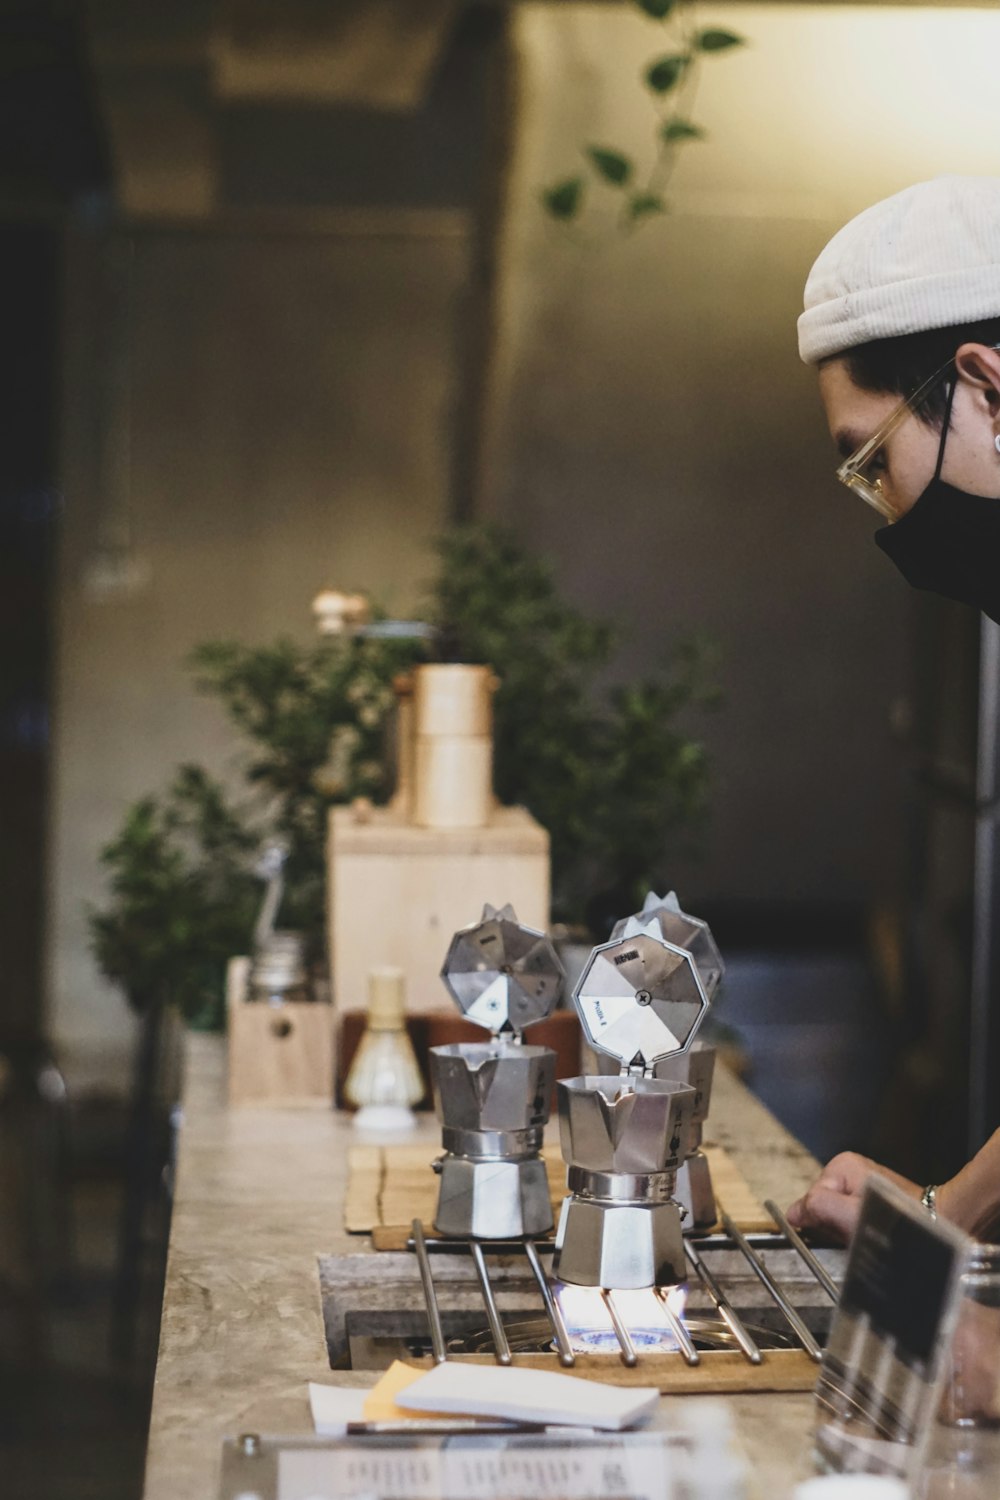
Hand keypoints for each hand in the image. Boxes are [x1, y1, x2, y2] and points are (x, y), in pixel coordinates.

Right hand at [786, 1151, 920, 1243]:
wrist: (936, 1226)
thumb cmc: (898, 1220)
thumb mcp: (850, 1214)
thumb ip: (817, 1207)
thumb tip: (794, 1213)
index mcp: (841, 1166)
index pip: (810, 1198)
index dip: (820, 1221)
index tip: (837, 1231)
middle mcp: (850, 1170)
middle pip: (823, 1206)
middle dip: (833, 1225)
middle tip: (854, 1233)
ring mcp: (861, 1183)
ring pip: (836, 1215)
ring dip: (845, 1229)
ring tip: (865, 1233)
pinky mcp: (870, 1197)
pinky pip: (850, 1217)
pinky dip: (855, 1229)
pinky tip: (870, 1232)